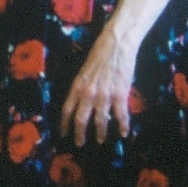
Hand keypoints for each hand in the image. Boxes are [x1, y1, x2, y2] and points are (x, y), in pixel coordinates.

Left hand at [60, 24, 137, 145]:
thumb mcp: (86, 69)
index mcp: (78, 85)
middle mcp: (88, 94)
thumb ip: (83, 85)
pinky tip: (124, 133)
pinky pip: (120, 115)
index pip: (67, 110)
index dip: (65, 124)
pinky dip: (122, 125)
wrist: (117, 43)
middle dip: (79, 134)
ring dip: (100, 132)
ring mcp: (104, 96)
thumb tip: (83, 98)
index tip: (64, 133)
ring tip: (100, 139)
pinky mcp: (120, 95)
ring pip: (100, 121)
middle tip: (80, 143)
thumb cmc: (101, 51)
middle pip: (81, 120)